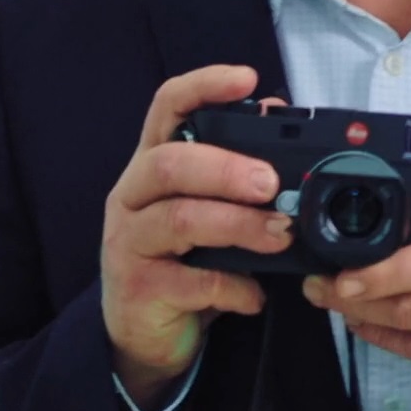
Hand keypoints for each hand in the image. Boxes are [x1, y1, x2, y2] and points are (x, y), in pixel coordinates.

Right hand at [102, 66, 292, 410]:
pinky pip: (189, 281)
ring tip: (280, 234)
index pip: (166, 107)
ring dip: (238, 224)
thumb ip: (236, 165)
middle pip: (170, 163)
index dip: (203, 86)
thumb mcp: (208, 207)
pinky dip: (232, 286)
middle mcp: (132, 196)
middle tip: (271, 183)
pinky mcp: (138, 287)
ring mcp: (129, 241)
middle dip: (227, 168)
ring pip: (179, 219)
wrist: (142, 333)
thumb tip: (277, 110)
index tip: (246, 78)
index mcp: (152, 164)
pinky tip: (255, 295)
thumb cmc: (182, 259)